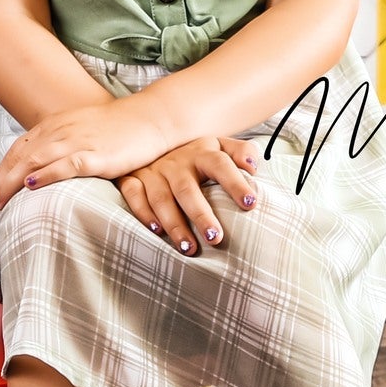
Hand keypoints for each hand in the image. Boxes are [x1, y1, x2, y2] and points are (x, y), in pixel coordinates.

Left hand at [0, 93, 174, 217]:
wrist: (151, 118)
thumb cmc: (119, 130)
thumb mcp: (81, 134)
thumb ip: (61, 149)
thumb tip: (42, 174)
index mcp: (55, 127)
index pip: (17, 151)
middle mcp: (60, 131)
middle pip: (19, 158)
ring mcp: (77, 141)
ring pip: (34, 161)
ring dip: (11, 184)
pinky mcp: (96, 154)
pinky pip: (65, 163)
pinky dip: (45, 174)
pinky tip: (31, 186)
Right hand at [115, 136, 260, 258]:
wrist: (152, 138)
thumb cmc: (196, 154)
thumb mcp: (219, 145)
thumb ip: (241, 151)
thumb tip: (253, 166)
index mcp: (202, 152)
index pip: (221, 165)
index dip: (235, 183)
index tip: (250, 203)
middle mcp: (176, 161)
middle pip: (188, 189)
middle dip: (201, 215)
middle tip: (216, 238)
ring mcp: (153, 170)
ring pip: (161, 198)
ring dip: (174, 224)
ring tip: (189, 248)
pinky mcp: (131, 178)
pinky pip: (133, 195)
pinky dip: (143, 213)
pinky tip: (156, 231)